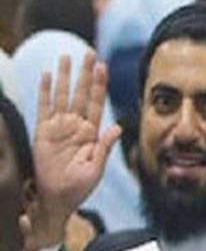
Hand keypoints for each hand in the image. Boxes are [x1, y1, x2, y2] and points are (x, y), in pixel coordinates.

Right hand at [33, 50, 120, 234]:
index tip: (103, 66)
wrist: (56, 199)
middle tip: (89, 52)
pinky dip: (44, 91)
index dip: (100, 85)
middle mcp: (76, 126)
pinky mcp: (42, 131)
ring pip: (62, 95)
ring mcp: (58, 127)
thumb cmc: (79, 188)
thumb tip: (117, 127)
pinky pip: (43, 107)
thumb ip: (105, 147)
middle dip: (85, 73)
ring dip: (65, 76)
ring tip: (67, 56)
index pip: (96, 104)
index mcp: (91, 134)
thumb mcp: (96, 169)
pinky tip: (46, 74)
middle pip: (81, 93)